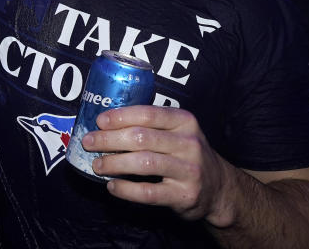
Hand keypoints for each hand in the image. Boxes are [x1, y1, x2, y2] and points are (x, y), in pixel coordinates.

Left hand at [82, 105, 237, 225]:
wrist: (219, 188)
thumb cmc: (187, 155)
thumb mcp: (179, 132)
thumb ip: (151, 125)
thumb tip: (106, 124)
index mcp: (185, 121)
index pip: (148, 113)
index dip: (121, 116)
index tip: (99, 121)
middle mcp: (189, 143)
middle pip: (141, 137)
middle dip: (109, 140)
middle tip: (89, 142)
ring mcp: (189, 170)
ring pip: (143, 163)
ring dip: (114, 163)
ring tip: (97, 164)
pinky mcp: (184, 195)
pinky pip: (148, 192)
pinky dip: (126, 189)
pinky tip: (112, 186)